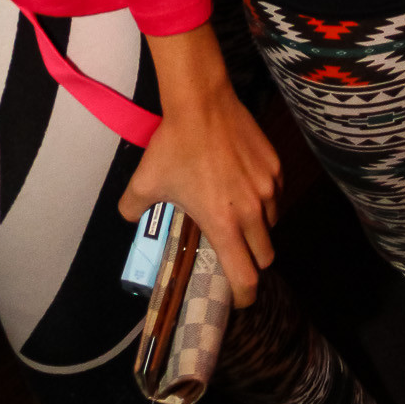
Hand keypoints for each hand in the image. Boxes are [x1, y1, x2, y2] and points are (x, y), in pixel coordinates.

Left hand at [119, 26, 280, 306]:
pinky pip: (276, 196)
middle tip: (234, 254)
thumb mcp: (144, 182)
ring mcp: (269, 188)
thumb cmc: (173, 146)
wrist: (201, 103)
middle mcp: (252, 212)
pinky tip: (243, 187)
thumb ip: (132, 209)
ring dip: (258, 230)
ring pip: (272, 225)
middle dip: (252, 262)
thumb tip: (128, 219)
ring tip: (236, 216)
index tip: (238, 300)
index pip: (246, 278)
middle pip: (265, 257)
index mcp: (223, 224)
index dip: (244, 296)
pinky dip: (264, 201)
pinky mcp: (275, 167)